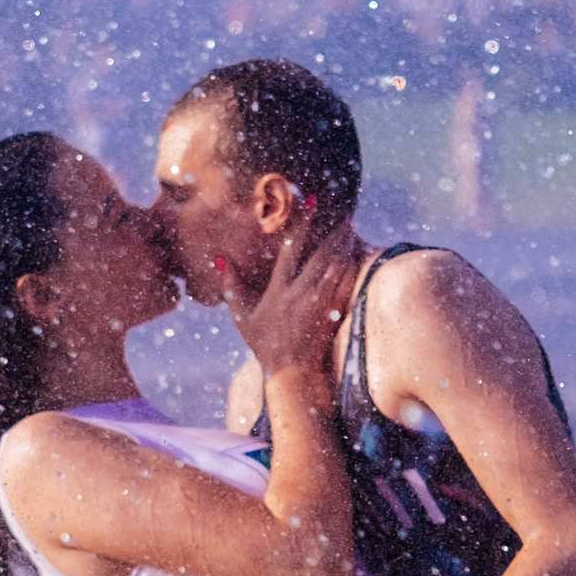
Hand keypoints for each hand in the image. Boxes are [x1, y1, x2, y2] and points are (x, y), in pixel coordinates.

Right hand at [219, 217, 345, 396]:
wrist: (291, 373)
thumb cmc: (263, 344)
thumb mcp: (241, 317)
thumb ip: (231, 286)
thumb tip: (220, 260)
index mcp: (278, 290)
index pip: (290, 248)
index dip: (301, 223)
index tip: (309, 202)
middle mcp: (300, 294)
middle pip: (321, 254)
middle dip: (334, 232)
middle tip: (343, 214)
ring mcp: (319, 304)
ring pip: (337, 266)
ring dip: (344, 246)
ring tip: (350, 229)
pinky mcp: (332, 313)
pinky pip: (345, 284)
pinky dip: (351, 267)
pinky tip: (355, 255)